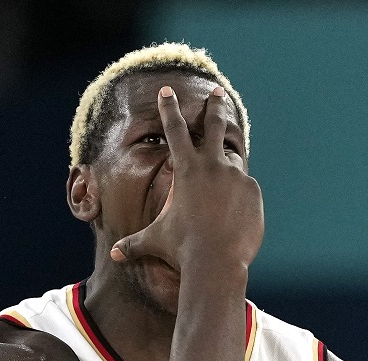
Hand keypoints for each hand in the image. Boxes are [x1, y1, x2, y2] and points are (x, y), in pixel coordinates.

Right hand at [110, 85, 263, 274]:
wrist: (216, 262)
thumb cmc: (181, 249)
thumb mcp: (155, 242)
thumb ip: (134, 244)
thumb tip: (114, 255)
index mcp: (186, 169)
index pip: (173, 129)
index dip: (168, 108)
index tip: (167, 91)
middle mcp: (212, 165)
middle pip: (213, 126)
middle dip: (214, 106)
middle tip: (217, 93)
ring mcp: (235, 176)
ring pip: (231, 166)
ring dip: (226, 173)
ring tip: (222, 196)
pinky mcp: (253, 190)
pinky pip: (245, 190)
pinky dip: (239, 200)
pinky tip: (234, 218)